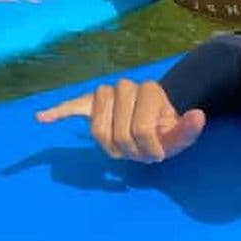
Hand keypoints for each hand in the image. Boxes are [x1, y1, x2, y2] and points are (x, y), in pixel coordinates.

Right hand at [36, 79, 205, 162]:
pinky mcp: (89, 103)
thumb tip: (198, 115)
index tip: (159, 153)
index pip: (139, 130)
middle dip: (130, 150)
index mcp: (147, 90)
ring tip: (124, 145)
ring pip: (96, 129)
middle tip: (141, 150)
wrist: (156, 113)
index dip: (149, 148)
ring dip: (110, 144)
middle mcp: (124, 88)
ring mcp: (106, 95)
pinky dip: (57, 112)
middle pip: (116, 134)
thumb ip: (189, 128)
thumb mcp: (182, 132)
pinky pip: (72, 105)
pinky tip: (41, 118)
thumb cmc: (166, 127)